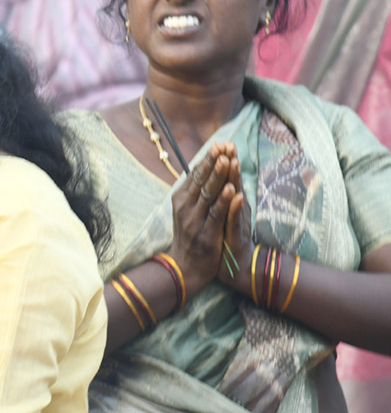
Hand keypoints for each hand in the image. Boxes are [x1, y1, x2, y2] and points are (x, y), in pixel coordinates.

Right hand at [169, 142, 240, 296]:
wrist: (185, 268)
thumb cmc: (190, 236)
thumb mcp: (188, 211)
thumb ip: (194, 191)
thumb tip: (201, 168)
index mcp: (181, 200)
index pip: (195, 175)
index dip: (207, 160)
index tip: (219, 144)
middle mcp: (185, 208)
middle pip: (201, 182)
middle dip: (213, 163)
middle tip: (223, 147)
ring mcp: (194, 221)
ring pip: (208, 195)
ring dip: (218, 177)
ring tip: (227, 161)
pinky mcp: (206, 234)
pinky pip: (216, 215)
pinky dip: (224, 202)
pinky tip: (231, 190)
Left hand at [218, 150, 253, 290]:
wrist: (234, 265)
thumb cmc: (226, 237)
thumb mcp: (221, 214)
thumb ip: (221, 196)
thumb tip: (216, 177)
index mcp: (229, 202)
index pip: (226, 178)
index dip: (223, 162)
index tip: (221, 143)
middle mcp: (235, 208)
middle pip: (231, 182)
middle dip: (229, 164)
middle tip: (228, 146)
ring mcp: (237, 221)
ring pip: (234, 197)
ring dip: (234, 180)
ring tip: (232, 163)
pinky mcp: (236, 235)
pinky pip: (235, 220)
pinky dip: (235, 208)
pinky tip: (236, 197)